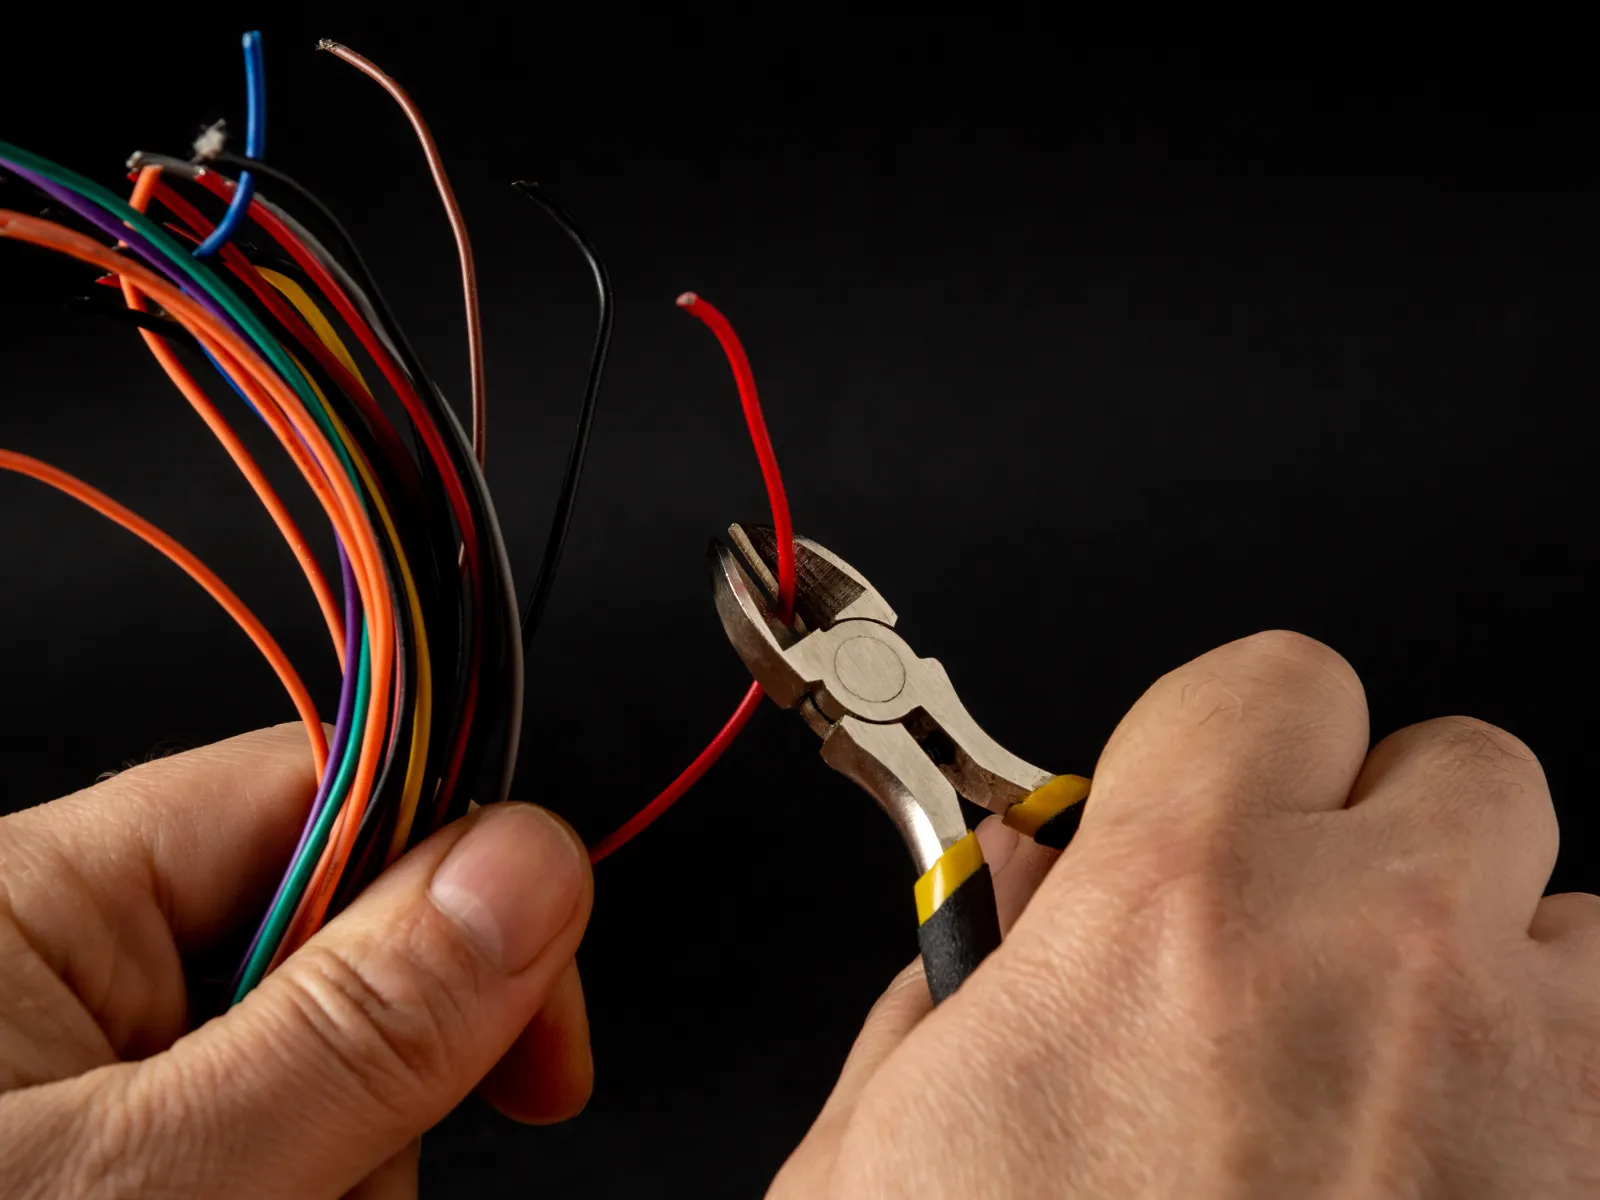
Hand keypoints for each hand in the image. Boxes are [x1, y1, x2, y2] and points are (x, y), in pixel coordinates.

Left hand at [0, 724, 592, 1197]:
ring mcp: (99, 1092)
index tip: (536, 1036)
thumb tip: (531, 864)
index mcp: (44, 902)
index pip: (326, 796)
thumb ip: (352, 1025)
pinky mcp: (132, 1170)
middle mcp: (68, 979)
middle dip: (376, 1097)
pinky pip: (290, 1160)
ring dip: (340, 1184)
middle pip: (347, 960)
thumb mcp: (153, 1190)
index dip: (458, 890)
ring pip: (331, 1088)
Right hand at [776, 631, 1598, 1197]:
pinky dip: (1562, 1096)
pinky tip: (1460, 1179)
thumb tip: (1008, 905)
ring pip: (1581, 922)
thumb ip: (952, 984)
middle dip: (1378, 837)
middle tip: (1300, 946)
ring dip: (1494, 972)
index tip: (1212, 799)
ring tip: (1394, 1084)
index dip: (1234, 738)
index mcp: (1174, 916)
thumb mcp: (885, 1155)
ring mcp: (1532, 1092)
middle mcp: (1374, 965)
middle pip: (1459, 767)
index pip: (1272, 679)